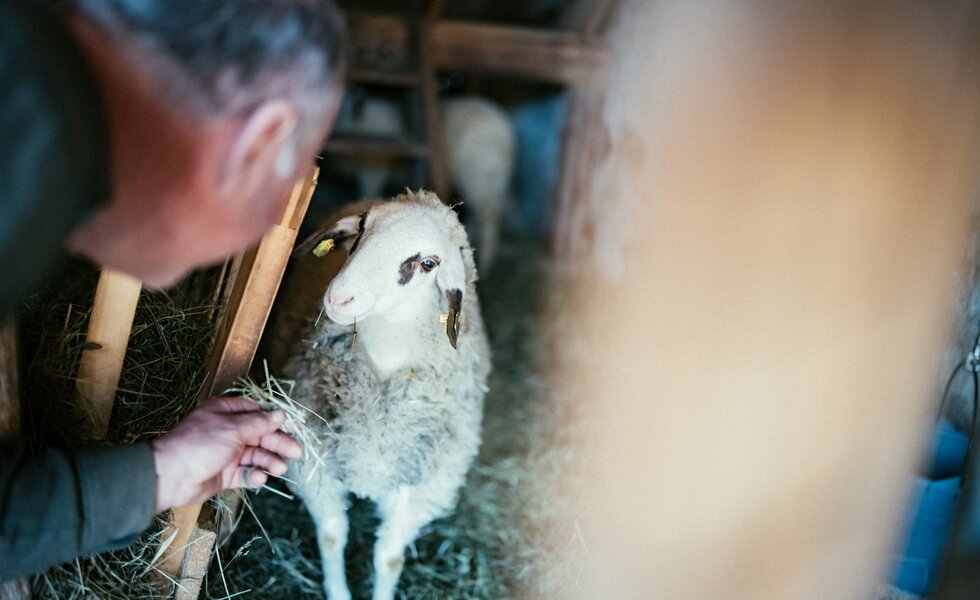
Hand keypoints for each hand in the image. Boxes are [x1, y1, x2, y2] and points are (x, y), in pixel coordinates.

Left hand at [149, 396, 301, 512]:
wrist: (170, 476)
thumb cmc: (199, 444)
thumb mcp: (233, 428)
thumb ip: (259, 423)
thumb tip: (280, 414)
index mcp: (227, 412)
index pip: (258, 412)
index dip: (278, 420)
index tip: (296, 427)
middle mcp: (228, 431)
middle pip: (261, 435)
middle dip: (278, 443)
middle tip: (295, 452)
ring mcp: (226, 453)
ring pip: (255, 455)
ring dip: (269, 461)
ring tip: (279, 469)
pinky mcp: (225, 474)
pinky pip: (245, 473)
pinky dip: (254, 475)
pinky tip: (260, 478)